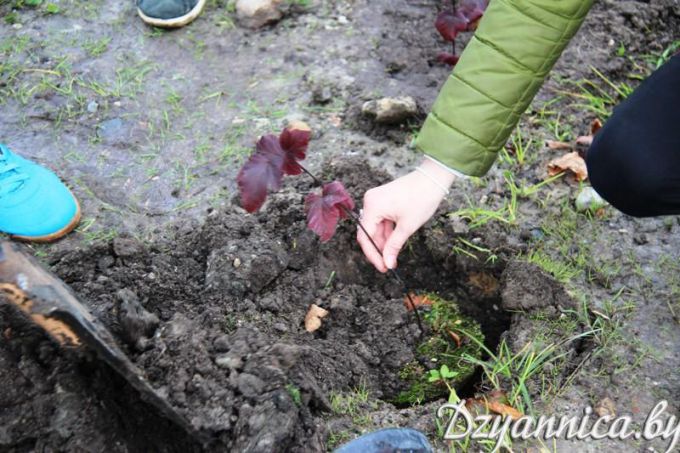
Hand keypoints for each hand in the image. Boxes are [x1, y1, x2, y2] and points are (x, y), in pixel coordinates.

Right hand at [357, 158, 455, 272]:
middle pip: (368, 232)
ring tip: (394, 254)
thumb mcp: (407, 227)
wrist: (433, 178)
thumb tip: (388, 263)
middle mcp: (369, 202)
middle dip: (378, 249)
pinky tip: (395, 242)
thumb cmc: (422, 198)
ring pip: (375, 227)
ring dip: (383, 241)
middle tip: (388, 264)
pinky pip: (380, 219)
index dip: (372, 255)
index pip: (365, 237)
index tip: (382, 267)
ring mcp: (375, 200)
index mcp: (372, 207)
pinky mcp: (382, 200)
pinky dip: (387, 231)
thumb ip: (394, 246)